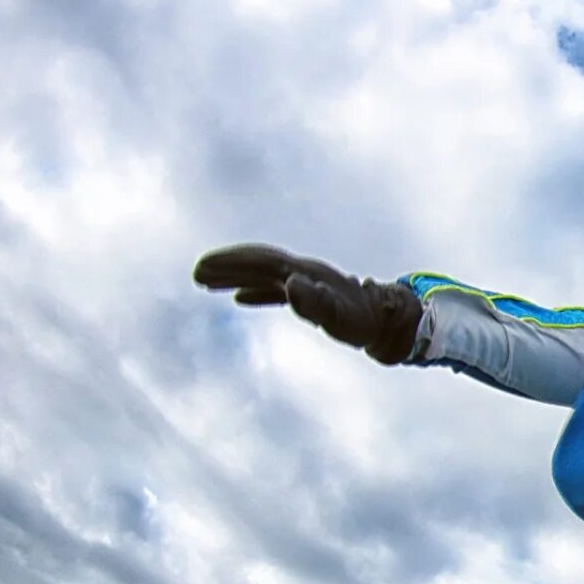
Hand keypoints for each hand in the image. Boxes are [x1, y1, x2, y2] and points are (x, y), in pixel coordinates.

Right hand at [193, 243, 422, 364]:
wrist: (388, 321)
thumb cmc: (363, 321)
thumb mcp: (339, 316)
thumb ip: (315, 301)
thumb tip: (289, 284)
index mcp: (304, 272)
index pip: (260, 262)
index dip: (231, 264)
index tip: (202, 269)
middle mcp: (303, 272)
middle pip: (258, 263)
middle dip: (226, 266)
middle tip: (195, 274)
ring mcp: (307, 281)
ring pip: (263, 274)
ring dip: (235, 276)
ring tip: (205, 283)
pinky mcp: (311, 294)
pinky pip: (275, 289)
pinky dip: (255, 291)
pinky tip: (240, 299)